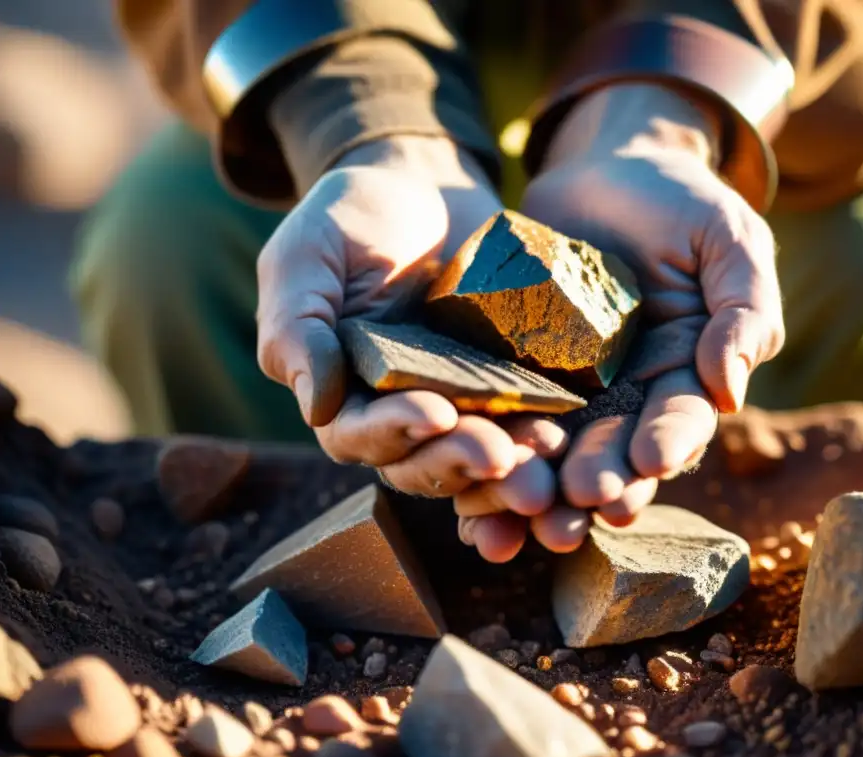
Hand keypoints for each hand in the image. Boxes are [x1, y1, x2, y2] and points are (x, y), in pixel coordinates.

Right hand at [257, 135, 533, 492]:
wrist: (422, 187)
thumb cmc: (349, 218)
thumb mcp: (306, 257)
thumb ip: (297, 326)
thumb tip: (317, 406)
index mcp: (343, 395)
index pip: (358, 435)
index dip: (393, 433)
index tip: (435, 415)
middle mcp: (400, 411)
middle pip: (422, 461)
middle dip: (459, 460)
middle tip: (499, 455)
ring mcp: (458, 401)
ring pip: (477, 453)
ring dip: (508, 459)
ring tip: (540, 450)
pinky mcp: (505, 382)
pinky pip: (523, 416)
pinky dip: (541, 428)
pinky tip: (565, 428)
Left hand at [457, 85, 784, 556]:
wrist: (607, 166)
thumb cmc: (682, 202)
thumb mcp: (729, 242)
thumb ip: (744, 311)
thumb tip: (731, 390)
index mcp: (682, 376)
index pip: (680, 418)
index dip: (669, 441)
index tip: (651, 461)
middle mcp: (625, 396)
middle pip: (612, 448)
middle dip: (600, 478)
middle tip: (583, 501)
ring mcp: (566, 386)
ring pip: (552, 444)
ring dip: (541, 480)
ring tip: (526, 506)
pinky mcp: (513, 365)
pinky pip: (499, 408)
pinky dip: (487, 444)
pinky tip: (470, 476)